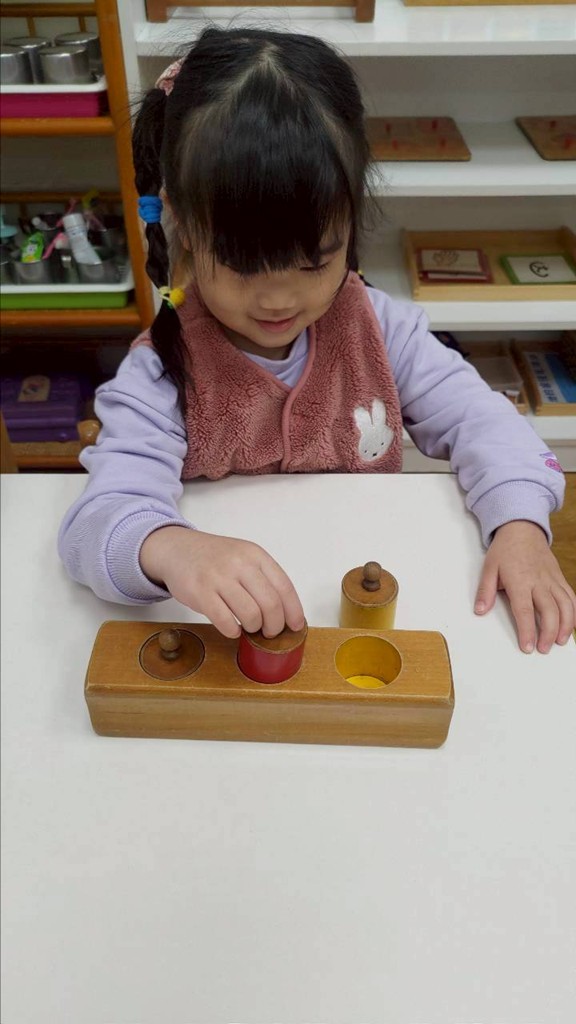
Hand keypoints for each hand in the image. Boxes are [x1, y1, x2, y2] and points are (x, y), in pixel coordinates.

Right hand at [140, 526, 304, 638]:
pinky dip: (233, 631)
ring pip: (250, 614)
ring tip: (249, 627)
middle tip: (269, 632)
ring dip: (254, 628)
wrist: (178, 549)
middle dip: (274, 625)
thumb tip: (286, 611)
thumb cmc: (214, 558)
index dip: (294, 611)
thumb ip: (263, 577)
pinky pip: (225, 621)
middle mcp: (239, 564)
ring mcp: (219, 578)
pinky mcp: (200, 592)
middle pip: (271, 604)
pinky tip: (232, 628)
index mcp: (255, 555)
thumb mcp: (243, 556)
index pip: (284, 587)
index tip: (296, 626)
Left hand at [474, 520, 575, 652]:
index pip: (524, 610)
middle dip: (548, 633)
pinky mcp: (560, 577)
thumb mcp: (489, 568)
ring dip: (565, 626)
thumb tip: (480, 611)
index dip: (527, 630)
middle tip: (543, 649)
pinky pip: (571, 596)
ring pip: (565, 605)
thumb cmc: (505, 550)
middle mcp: (539, 581)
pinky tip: (569, 625)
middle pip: (549, 611)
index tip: (528, 647)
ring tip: (560, 642)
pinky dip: (573, 612)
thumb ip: (485, 591)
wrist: (523, 528)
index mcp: (519, 580)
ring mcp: (552, 579)